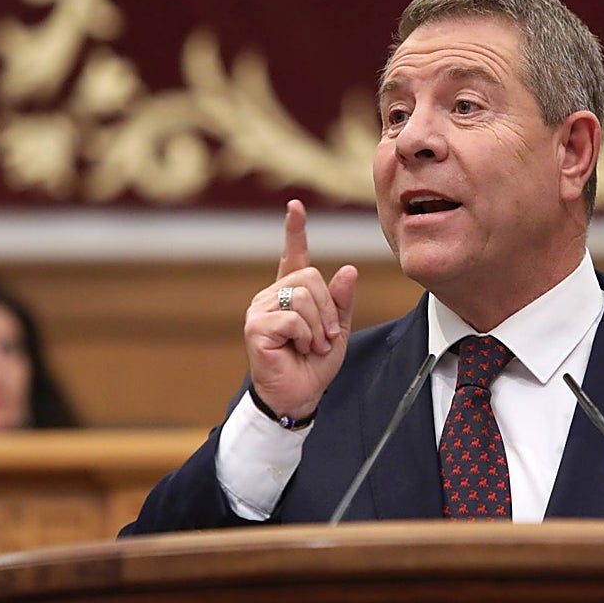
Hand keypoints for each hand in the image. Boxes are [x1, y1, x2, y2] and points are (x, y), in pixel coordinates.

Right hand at [244, 200, 357, 419]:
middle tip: (325, 337)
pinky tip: (298, 349)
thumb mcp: (337, 330)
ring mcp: (260, 310)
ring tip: (312, 345)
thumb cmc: (313, 364)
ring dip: (318, 326)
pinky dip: (305, 336)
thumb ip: (341, 301)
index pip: (292, 256)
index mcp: (290, 294)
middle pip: (310, 277)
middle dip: (328, 309)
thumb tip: (349, 270)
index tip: (296, 206)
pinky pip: (293, 318)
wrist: (299, 396)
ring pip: (302, 296)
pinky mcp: (255, 327)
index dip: (295, 230)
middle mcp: (271, 296)